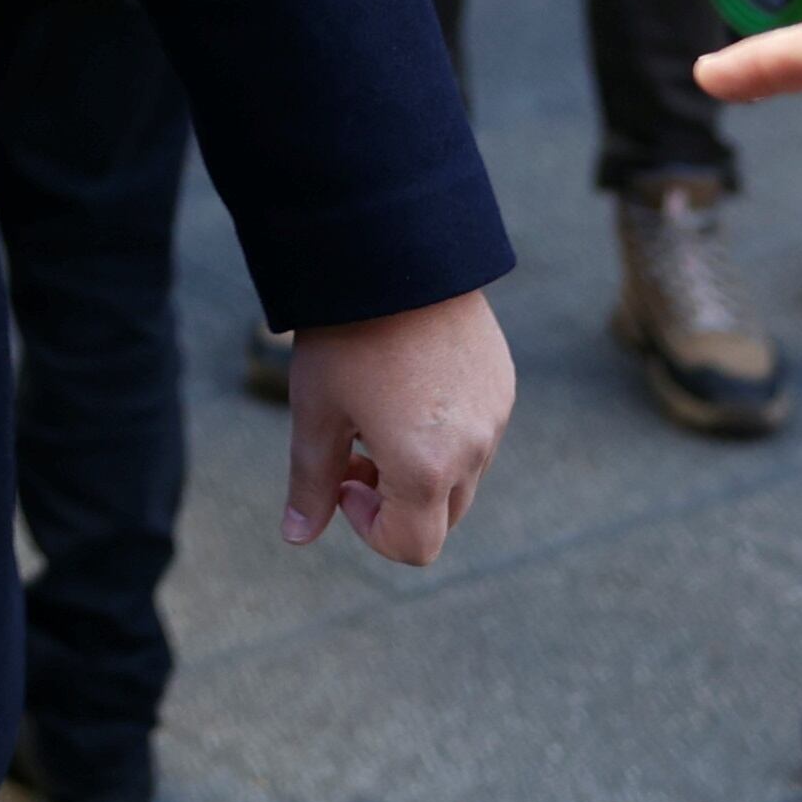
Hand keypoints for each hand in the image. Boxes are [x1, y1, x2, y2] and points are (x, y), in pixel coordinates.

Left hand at [283, 288, 510, 562]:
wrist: (393, 254)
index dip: (369, 530)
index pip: (413, 547)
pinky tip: (406, 383)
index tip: (343, 478)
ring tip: (378, 409)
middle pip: (441, 516)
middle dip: (395, 501)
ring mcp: (495, 416)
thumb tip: (298, 537)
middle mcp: (474, 450)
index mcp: (426, 469)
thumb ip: (311, 482)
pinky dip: (444, 432)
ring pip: (462, 475)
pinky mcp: (503, 383)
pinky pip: (478, 432)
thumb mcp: (316, 412)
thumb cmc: (345, 336)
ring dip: (422, 466)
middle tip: (354, 448)